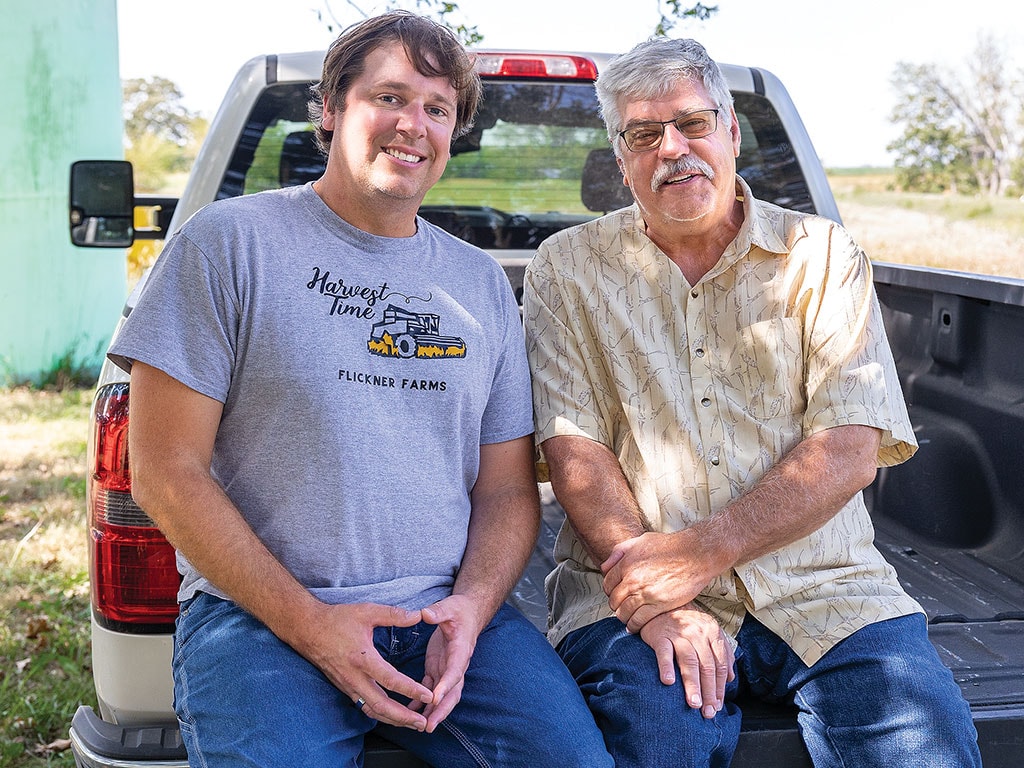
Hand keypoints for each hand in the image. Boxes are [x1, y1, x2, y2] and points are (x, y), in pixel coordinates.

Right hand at [299, 602, 433, 730]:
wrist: (307, 630)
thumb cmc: (337, 619)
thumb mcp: (367, 611)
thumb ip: (393, 615)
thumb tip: (418, 615)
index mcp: (362, 658)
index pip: (390, 680)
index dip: (411, 690)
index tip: (429, 695)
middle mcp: (355, 677)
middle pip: (381, 706)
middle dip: (403, 717)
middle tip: (423, 723)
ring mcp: (349, 686)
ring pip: (372, 710)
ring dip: (394, 720)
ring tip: (413, 724)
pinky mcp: (345, 688)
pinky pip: (365, 707)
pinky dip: (381, 714)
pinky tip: (394, 716)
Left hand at [416, 594, 484, 731]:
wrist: (467, 613)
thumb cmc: (460, 610)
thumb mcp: (449, 606)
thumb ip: (438, 611)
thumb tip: (425, 614)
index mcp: (461, 651)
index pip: (455, 671)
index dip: (446, 685)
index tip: (435, 697)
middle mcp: (456, 665)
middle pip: (452, 692)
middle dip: (441, 710)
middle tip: (429, 725)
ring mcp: (446, 669)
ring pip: (442, 696)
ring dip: (433, 711)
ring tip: (420, 726)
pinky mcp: (437, 669)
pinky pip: (430, 690)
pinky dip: (422, 702)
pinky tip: (411, 712)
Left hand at [601, 530, 719, 632]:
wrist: (695, 554)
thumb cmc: (670, 546)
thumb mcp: (640, 540)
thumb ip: (619, 551)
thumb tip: (605, 566)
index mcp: (626, 563)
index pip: (607, 583)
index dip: (610, 591)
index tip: (614, 594)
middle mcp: (633, 579)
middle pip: (614, 600)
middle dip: (615, 604)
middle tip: (620, 607)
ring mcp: (646, 593)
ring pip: (624, 612)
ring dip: (623, 617)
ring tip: (626, 618)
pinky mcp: (659, 605)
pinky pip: (639, 620)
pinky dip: (634, 625)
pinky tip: (634, 626)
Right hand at [639, 603, 734, 718]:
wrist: (661, 605)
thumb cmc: (685, 622)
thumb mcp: (708, 631)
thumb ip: (722, 652)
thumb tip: (730, 678)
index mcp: (712, 632)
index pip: (720, 665)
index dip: (720, 687)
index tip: (718, 705)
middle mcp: (697, 632)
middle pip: (707, 666)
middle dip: (709, 692)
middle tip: (708, 712)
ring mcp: (678, 634)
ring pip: (689, 662)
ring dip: (692, 684)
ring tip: (694, 703)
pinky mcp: (660, 636)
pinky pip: (664, 653)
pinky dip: (666, 667)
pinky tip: (668, 682)